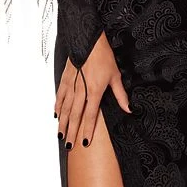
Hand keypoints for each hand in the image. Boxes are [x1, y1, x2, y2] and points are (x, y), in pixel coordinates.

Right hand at [55, 32, 131, 149]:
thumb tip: (129, 109)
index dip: (87, 130)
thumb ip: (120, 95)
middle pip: (75, 116)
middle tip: (69, 145)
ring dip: (63, 123)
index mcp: (94, 91)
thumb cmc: (103, 57)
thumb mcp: (115, 76)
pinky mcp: (65, 79)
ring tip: (60, 135)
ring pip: (65, 109)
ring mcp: (71, 85)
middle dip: (72, 132)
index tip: (85, 142)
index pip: (90, 116)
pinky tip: (57, 115)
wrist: (88, 40)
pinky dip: (58, 107)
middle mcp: (80, 90)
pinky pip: (59, 96)